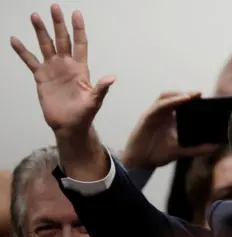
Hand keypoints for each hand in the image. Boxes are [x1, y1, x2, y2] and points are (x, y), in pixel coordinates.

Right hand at [10, 4, 114, 137]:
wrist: (69, 126)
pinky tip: (15, 40)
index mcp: (80, 68)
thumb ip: (101, 88)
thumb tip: (112, 77)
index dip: (78, 29)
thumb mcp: (95, 101)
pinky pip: (30, 61)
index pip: (80, 43)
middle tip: (54, 7)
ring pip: (46, 46)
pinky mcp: (41, 78)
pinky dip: (22, 51)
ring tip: (35, 16)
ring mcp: (53, 70)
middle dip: (58, 23)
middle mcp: (66, 65)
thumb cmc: (84, 114)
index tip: (76, 13)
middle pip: (62, 40)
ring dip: (41, 31)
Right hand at [121, 91, 216, 168]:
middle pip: (174, 96)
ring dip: (178, 94)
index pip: (181, 103)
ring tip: (191, 95)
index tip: (204, 98)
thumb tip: (215, 147)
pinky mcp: (147, 117)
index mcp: (170, 118)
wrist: (140, 163)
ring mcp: (154, 114)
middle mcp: (162, 113)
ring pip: (166, 97)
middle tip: (199, 94)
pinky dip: (170, 101)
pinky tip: (180, 100)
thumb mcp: (181, 150)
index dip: (191, 99)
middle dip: (186, 93)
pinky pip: (159, 105)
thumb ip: (197, 148)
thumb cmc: (157, 154)